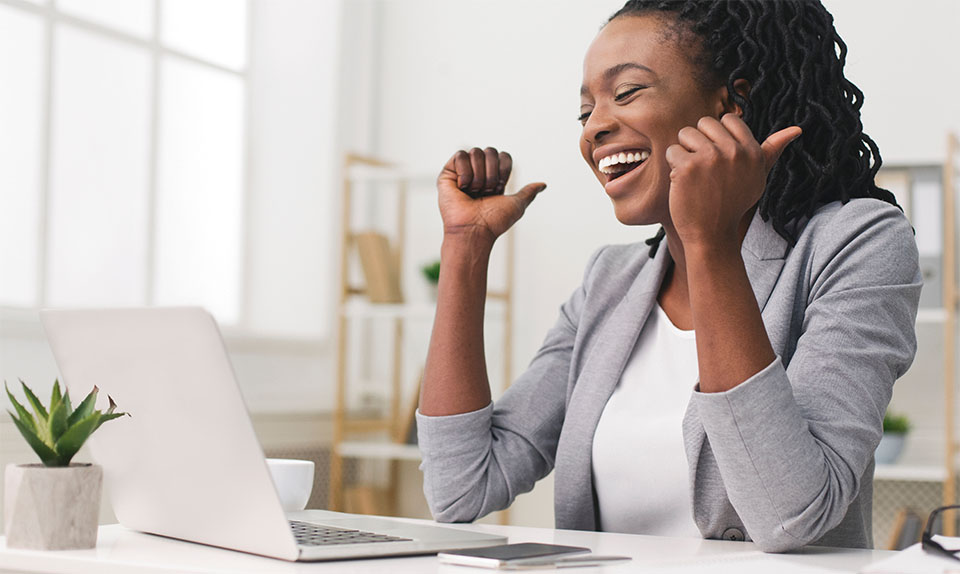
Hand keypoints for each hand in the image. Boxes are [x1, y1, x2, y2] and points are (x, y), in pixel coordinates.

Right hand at [437, 147, 546, 245]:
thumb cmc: (494, 221)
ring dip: (479, 175)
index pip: (503, 156)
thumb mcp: (516, 205)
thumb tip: (543, 185)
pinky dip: (465, 172)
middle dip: (491, 173)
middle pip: (490, 151)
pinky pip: (460, 155)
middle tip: (485, 191)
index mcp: (493, 179)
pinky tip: (462, 187)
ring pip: (475, 152)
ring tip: (473, 192)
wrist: (474, 229)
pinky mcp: (447, 173)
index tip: (499, 188)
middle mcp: (478, 173)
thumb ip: (528, 192)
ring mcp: (462, 173)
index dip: (504, 170)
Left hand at [665, 114, 800, 248]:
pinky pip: (672, 151)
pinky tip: (683, 183)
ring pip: (686, 133)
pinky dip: (673, 166)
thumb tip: (796, 129)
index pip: (729, 119)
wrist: (711, 234)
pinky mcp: (687, 167)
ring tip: (694, 175)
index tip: (718, 159)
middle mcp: (733, 152)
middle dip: (699, 141)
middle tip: (704, 169)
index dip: (718, 136)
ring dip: (684, 152)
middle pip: (705, 123)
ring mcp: (710, 158)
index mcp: (752, 151)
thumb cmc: (732, 204)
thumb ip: (772, 150)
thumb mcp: (758, 177)